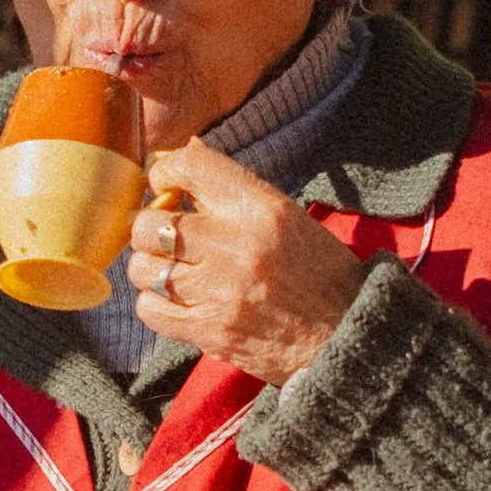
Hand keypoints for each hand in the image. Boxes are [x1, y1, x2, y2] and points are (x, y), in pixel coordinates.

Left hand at [125, 136, 369, 387]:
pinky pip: (150, 309)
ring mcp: (218, 290)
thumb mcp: (287, 216)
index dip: (164, 173)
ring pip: (142, 268)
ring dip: (152, 269)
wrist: (348, 335)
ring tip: (174, 273)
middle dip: (151, 230)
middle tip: (167, 239)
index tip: (165, 187)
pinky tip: (178, 302)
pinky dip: (156, 305)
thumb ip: (232, 190)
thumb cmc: (319, 273)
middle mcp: (234, 243)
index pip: (188, 166)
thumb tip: (185, 154)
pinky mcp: (209, 330)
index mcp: (259, 206)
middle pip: (150, 223)